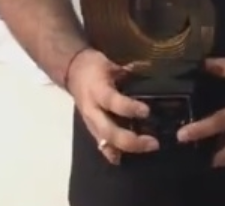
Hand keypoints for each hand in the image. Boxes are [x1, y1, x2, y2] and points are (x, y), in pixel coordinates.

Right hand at [66, 49, 157, 163]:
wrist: (71, 71)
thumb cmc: (93, 65)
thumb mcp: (110, 63)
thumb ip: (128, 70)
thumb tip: (149, 68)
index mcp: (97, 90)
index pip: (112, 102)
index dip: (129, 108)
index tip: (146, 111)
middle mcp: (92, 109)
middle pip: (108, 131)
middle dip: (131, 140)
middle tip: (153, 143)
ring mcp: (90, 121)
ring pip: (105, 141)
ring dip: (126, 148)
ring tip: (147, 148)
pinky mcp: (90, 127)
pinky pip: (99, 143)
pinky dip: (110, 152)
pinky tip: (120, 160)